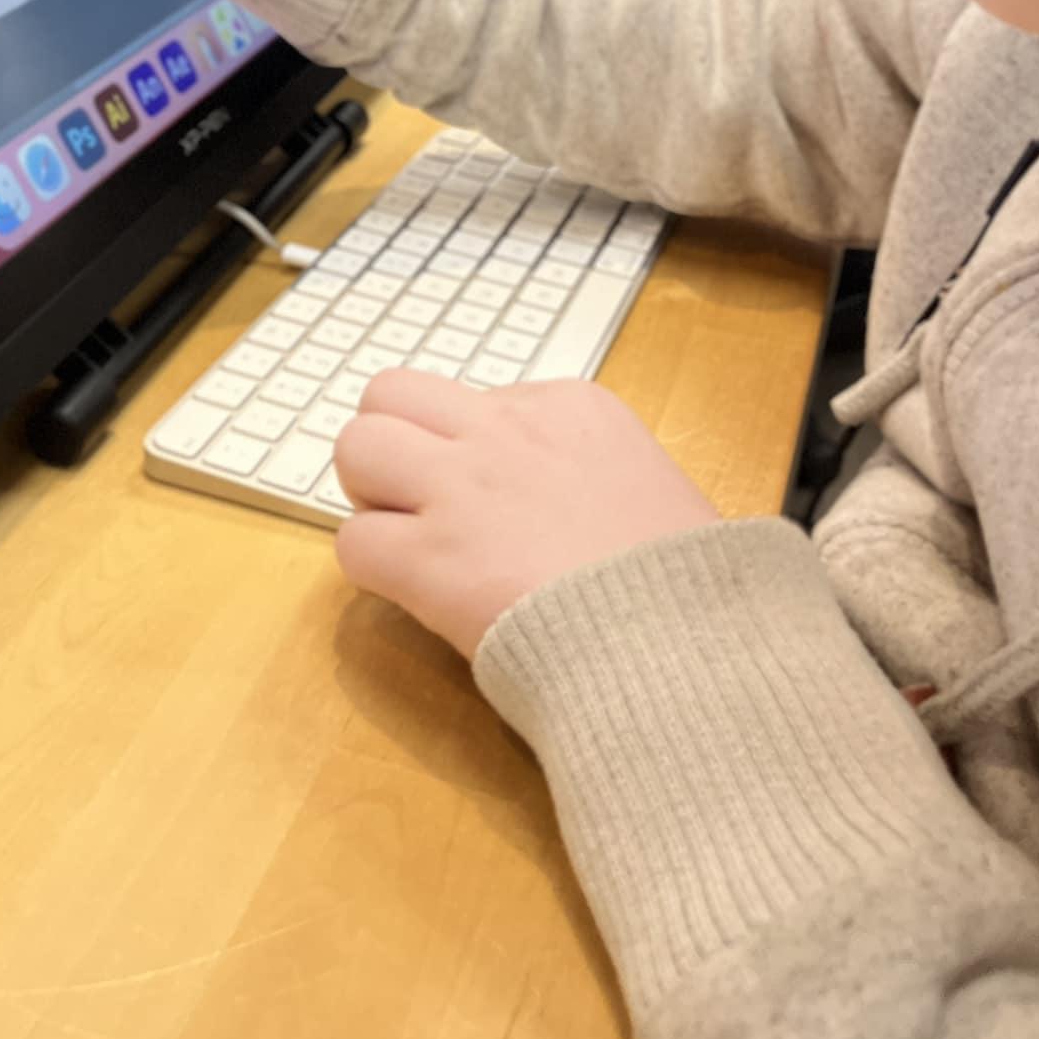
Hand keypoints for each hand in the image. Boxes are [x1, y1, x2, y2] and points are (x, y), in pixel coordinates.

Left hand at [333, 370, 718, 659]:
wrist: (685, 645)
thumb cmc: (685, 584)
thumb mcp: (645, 485)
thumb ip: (580, 469)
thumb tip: (543, 495)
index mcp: (567, 406)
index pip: (470, 396)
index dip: (468, 448)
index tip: (494, 496)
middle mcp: (503, 432)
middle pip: (392, 394)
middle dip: (393, 444)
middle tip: (417, 499)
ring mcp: (461, 489)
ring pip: (355, 446)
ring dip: (370, 494)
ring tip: (405, 536)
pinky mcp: (430, 558)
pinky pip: (353, 543)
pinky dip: (372, 569)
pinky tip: (413, 593)